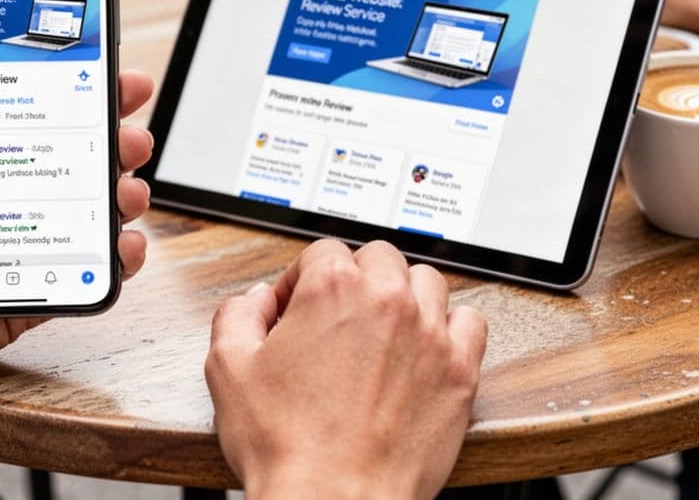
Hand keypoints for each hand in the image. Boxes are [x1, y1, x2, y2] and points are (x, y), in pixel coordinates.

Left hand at [0, 5, 156, 414]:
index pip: (17, 106)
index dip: (64, 82)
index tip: (100, 60)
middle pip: (63, 152)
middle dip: (109, 132)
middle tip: (132, 124)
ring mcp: (8, 242)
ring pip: (82, 207)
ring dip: (120, 189)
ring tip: (130, 185)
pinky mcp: (22, 291)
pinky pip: (80, 270)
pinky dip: (115, 258)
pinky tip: (126, 244)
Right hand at [205, 240, 487, 499]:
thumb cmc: (288, 447)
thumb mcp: (228, 369)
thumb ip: (236, 315)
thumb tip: (253, 301)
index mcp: (333, 289)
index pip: (322, 251)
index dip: (302, 280)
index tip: (296, 309)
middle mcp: (388, 301)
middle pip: (378, 258)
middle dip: (353, 280)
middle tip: (335, 318)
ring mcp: (430, 335)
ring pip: (427, 281)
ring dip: (403, 295)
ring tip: (381, 329)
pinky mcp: (460, 372)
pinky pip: (470, 323)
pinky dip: (450, 328)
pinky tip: (426, 347)